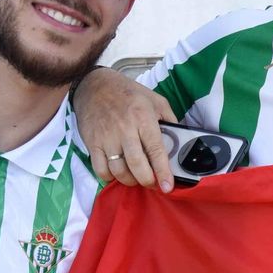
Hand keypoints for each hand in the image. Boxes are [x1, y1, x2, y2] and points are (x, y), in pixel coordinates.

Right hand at [74, 68, 177, 190]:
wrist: (94, 85)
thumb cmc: (128, 93)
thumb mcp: (155, 100)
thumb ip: (169, 120)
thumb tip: (180, 141)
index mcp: (143, 118)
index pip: (155, 150)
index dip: (163, 171)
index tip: (167, 187)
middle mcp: (124, 129)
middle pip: (137, 165)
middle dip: (147, 180)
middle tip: (153, 183)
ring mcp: (106, 138)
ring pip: (118, 171)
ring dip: (130, 180)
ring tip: (136, 178)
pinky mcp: (92, 143)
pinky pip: (100, 170)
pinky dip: (110, 177)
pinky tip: (117, 172)